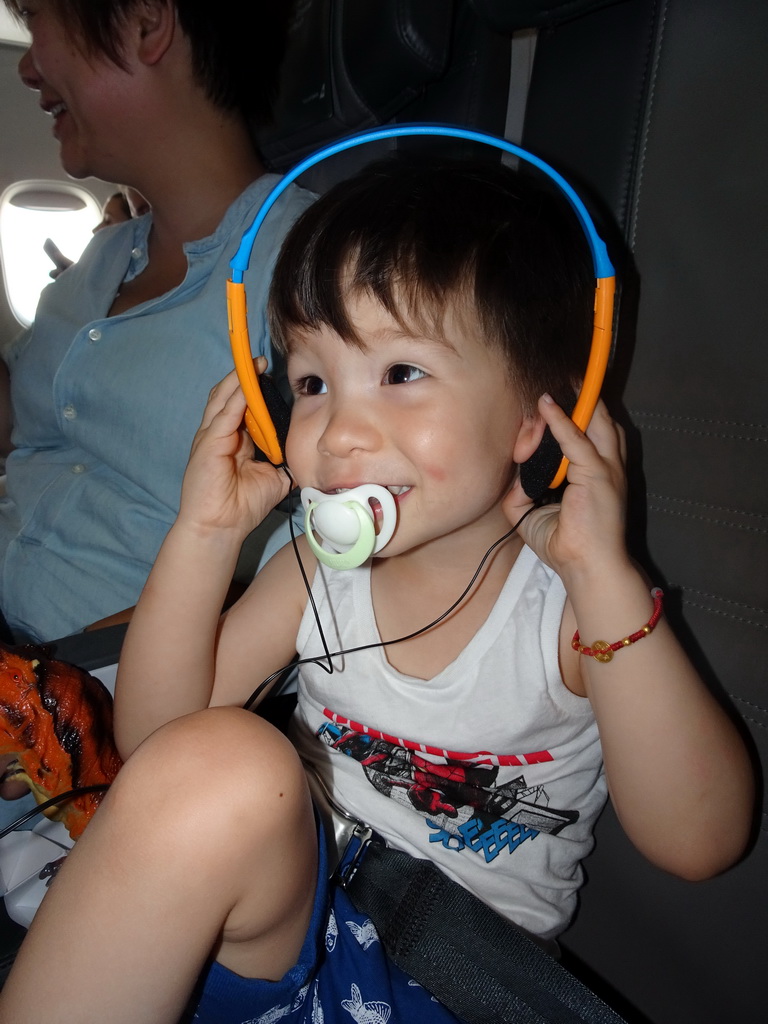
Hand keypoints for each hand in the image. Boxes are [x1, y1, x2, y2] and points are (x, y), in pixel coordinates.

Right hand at [179, 363, 289, 539]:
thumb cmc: (242, 507)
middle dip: (245, 376)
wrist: (220, 528)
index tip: (270, 374)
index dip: (254, 389)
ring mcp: (211, 437)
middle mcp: (220, 433)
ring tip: (254, 363)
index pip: (242, 405)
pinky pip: (223, 416)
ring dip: (239, 380)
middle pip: (229, 395)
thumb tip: (304, 451)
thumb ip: (285, 461)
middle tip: (262, 359)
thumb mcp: (274, 478)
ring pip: (223, 399)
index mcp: (234, 440)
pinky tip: (247, 387)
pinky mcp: (208, 444)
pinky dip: (235, 399)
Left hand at [504, 395, 630, 585]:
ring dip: (575, 399)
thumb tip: (509, 476)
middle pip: (598, 419)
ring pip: (593, 421)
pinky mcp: (598, 475)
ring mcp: (606, 469)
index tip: (553, 396)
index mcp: (596, 474)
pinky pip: (576, 440)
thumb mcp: (531, 514)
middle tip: (562, 375)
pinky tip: (546, 404)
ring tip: (556, 378)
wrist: (588, 569)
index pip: (590, 432)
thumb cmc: (566, 546)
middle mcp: (606, 466)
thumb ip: (520, 491)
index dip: (576, 413)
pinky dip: (561, 420)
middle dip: (582, 396)